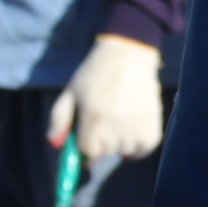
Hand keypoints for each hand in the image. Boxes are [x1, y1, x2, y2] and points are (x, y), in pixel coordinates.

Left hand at [49, 34, 165, 162]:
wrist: (129, 54)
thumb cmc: (95, 73)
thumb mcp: (71, 92)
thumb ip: (59, 119)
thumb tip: (54, 144)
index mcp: (94, 116)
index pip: (87, 152)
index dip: (83, 151)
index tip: (85, 146)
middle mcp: (116, 125)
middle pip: (105, 152)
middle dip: (100, 144)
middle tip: (102, 125)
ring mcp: (136, 126)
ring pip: (123, 151)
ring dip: (118, 144)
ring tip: (118, 123)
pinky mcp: (153, 126)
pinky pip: (142, 149)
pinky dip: (136, 148)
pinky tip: (130, 134)